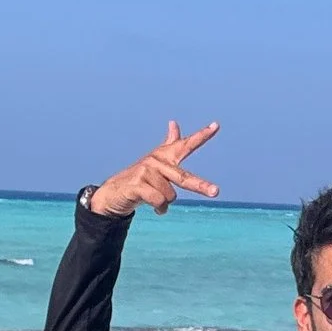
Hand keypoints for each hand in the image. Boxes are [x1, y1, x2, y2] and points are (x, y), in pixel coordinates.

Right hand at [89, 120, 221, 217]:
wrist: (115, 191)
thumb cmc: (141, 178)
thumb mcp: (156, 162)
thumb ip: (169, 144)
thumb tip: (174, 122)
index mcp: (165, 156)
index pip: (186, 144)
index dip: (202, 135)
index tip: (216, 125)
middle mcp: (157, 161)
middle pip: (184, 177)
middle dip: (201, 186)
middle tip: (216, 192)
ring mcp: (146, 171)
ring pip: (170, 196)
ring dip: (164, 203)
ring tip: (153, 198)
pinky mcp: (138, 183)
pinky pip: (159, 201)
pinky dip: (158, 208)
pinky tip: (152, 206)